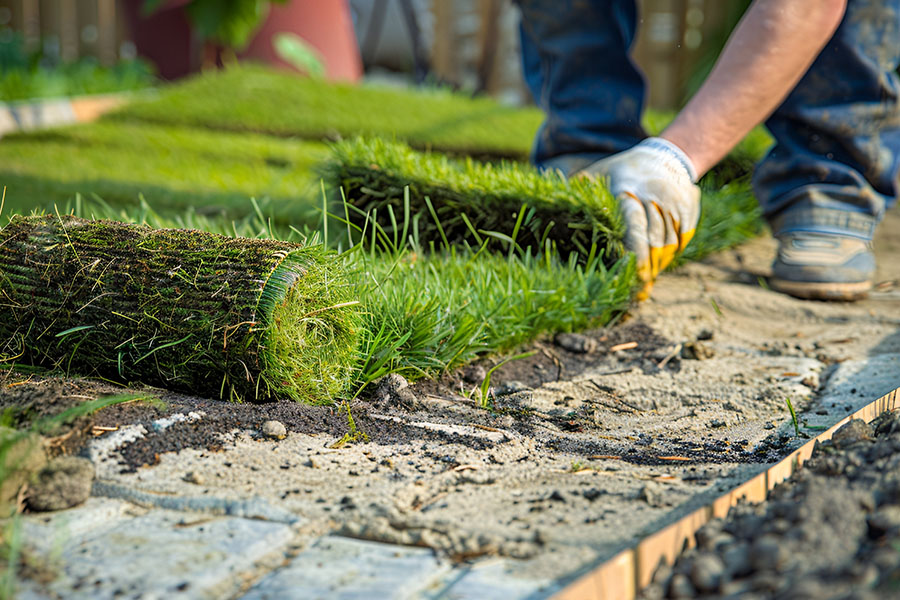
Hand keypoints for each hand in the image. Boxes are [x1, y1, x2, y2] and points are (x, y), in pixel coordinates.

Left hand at [577, 137, 700, 299]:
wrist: (664, 156)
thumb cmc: (620, 172)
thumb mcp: (596, 175)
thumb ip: (575, 192)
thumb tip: (543, 205)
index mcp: (627, 188)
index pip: (633, 222)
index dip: (635, 249)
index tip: (633, 273)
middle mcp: (653, 194)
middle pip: (655, 238)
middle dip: (648, 266)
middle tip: (639, 289)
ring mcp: (674, 201)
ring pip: (671, 241)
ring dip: (659, 264)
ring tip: (645, 283)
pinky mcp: (689, 209)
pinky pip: (682, 238)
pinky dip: (671, 255)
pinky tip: (658, 267)